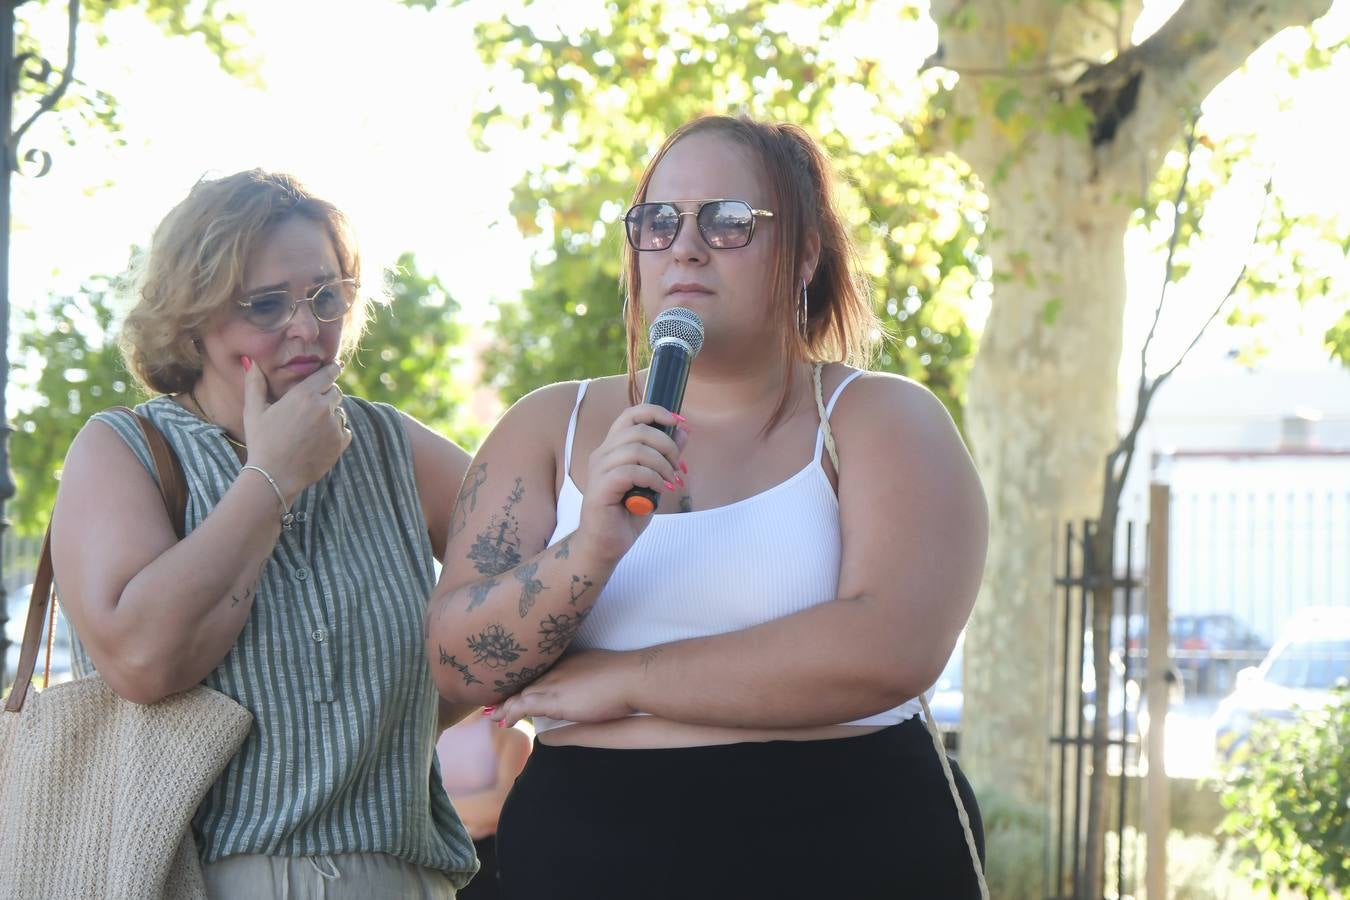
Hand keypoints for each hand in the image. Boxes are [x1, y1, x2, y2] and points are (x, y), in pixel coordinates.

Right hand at [241, 358, 350, 499]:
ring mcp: (334, 426)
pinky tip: (319, 440)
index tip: (335, 367)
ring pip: (340, 412)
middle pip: (336, 392)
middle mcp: (323, 407)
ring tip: (311, 427)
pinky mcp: (340, 443)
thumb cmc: (261, 442)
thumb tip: (252, 362)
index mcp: (304, 395)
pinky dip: (336, 432)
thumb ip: (255, 383)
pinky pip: (345, 430)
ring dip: (331, 415)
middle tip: (312, 404)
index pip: (329, 373)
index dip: (332, 369)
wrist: (273, 475)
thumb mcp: (253, 410)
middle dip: (327, 394)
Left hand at [489, 649, 636, 726]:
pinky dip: (511, 712)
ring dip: (507, 704)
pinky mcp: (553, 699)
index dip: (529, 683)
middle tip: (497, 702)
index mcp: (569, 662)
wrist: (630, 677)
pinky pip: (523, 705)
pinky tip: (503, 721)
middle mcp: (557, 669)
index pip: (542, 673)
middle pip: (528, 681)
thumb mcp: (604, 674)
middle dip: (512, 691)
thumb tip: (591, 691)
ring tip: (495, 714)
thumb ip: (592, 681)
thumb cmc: (626, 677)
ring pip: (522, 693)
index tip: (519, 689)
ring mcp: (554, 683)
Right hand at [577, 404, 688, 564]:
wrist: (605, 545)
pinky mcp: (600, 488)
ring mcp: (599, 470)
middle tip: (678, 467)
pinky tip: (659, 491)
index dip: (656, 412)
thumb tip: (683, 430)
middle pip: (638, 430)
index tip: (678, 422)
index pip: (631, 415)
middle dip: (667, 445)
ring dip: (661, 465)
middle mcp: (603, 454)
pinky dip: (652, 479)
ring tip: (671, 483)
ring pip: (635, 449)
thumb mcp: (653, 480)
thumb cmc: (627, 514)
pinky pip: (631, 472)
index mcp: (613, 448)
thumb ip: (665, 456)